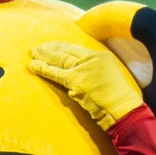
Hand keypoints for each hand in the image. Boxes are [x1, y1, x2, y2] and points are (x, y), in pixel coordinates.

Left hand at [28, 41, 142, 129]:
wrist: (123, 108)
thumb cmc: (118, 101)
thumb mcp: (110, 81)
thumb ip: (95, 76)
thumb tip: (76, 83)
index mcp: (101, 56)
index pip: (77, 50)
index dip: (62, 47)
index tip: (52, 46)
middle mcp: (92, 58)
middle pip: (67, 52)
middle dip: (51, 49)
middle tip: (37, 48)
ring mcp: (84, 68)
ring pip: (60, 60)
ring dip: (44, 57)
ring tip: (33, 54)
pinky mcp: (76, 79)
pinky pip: (56, 73)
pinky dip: (44, 69)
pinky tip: (34, 66)